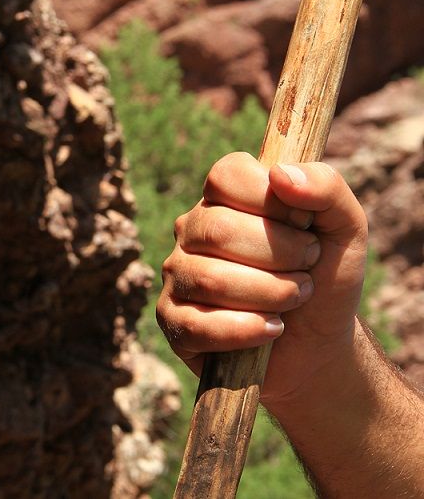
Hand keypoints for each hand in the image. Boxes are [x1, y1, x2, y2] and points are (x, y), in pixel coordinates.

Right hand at [157, 152, 368, 407]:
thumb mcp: (344, 228)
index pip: (225, 176)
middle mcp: (192, 231)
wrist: (318, 343)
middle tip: (307, 271)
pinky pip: (197, 325)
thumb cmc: (325, 277)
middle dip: (280, 256)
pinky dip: (246, 330)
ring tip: (293, 300)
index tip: (303, 225)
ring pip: (210, 279)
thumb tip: (281, 174)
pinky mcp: (173, 322)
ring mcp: (177, 275)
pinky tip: (271, 329)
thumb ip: (325, 188)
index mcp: (224, 198)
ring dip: (270, 295)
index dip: (269, 201)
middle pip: (218, 230)